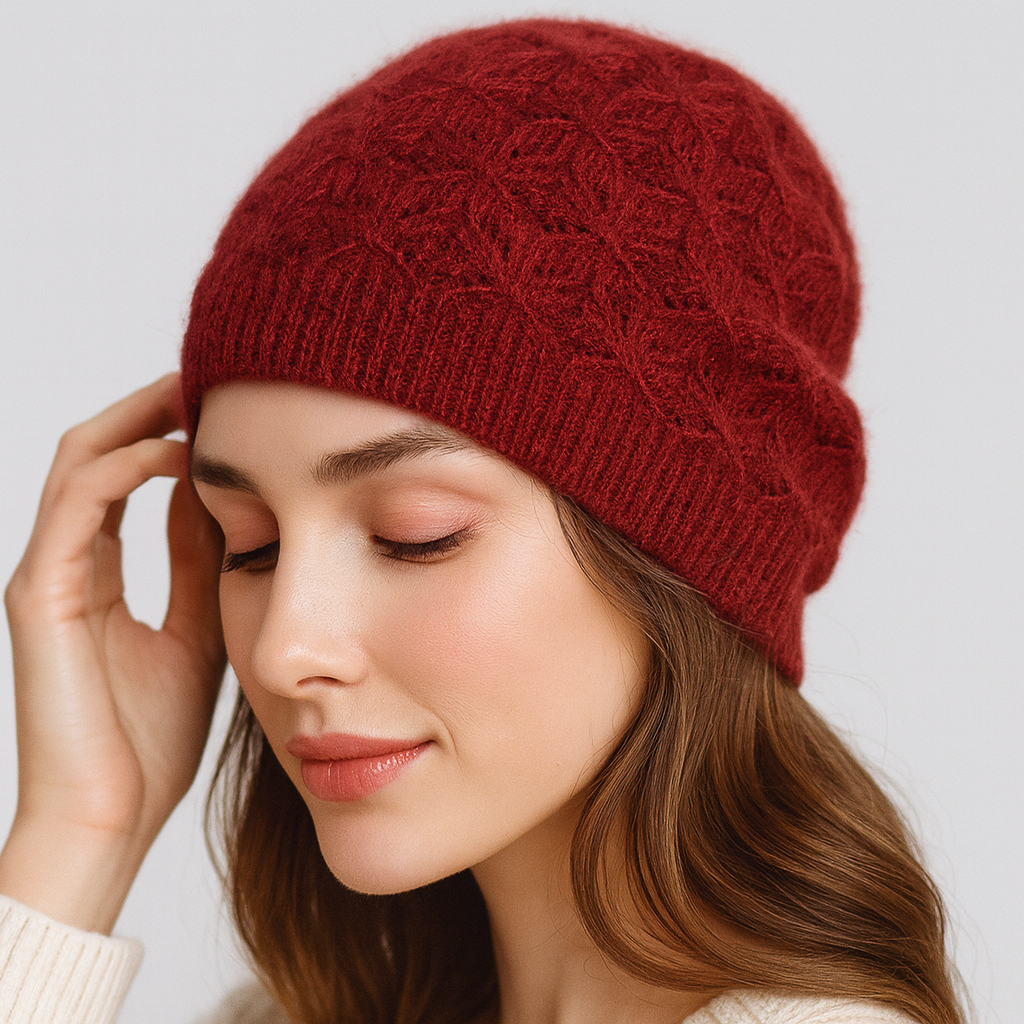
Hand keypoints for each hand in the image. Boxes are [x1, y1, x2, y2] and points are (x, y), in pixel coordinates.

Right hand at [1, 374, 225, 932]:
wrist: (112, 817)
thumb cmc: (151, 738)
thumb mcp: (198, 629)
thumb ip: (197, 565)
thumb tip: (222, 498)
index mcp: (98, 573)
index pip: (129, 475)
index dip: (175, 432)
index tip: (234, 408)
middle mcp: (65, 562)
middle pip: (101, 451)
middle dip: (155, 407)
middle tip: (218, 378)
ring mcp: (46, 575)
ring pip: (82, 460)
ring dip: (141, 417)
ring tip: (202, 393)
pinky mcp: (40, 596)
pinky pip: (78, 504)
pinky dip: (125, 465)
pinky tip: (181, 451)